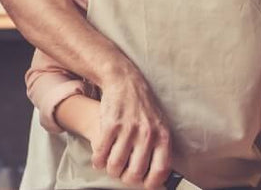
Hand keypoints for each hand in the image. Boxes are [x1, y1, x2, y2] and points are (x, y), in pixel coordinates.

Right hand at [93, 70, 172, 188]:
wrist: (125, 82)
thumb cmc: (143, 108)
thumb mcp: (160, 125)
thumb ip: (160, 147)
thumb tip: (161, 176)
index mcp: (162, 136)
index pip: (160, 170)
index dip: (150, 183)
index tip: (143, 184)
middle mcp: (146, 134)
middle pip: (135, 173)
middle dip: (126, 179)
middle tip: (122, 175)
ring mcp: (127, 129)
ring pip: (115, 165)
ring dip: (110, 170)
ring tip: (110, 167)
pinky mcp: (110, 124)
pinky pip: (101, 152)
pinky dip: (98, 160)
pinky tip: (99, 159)